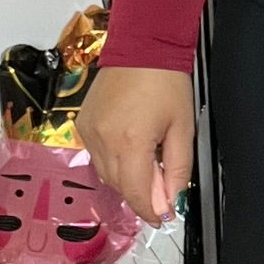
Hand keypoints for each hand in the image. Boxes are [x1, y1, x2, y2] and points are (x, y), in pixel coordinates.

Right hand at [75, 66, 195, 228]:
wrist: (141, 46)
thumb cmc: (166, 82)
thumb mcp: (182, 128)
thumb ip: (177, 169)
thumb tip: (171, 201)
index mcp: (131, 143)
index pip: (137, 194)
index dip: (151, 211)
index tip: (163, 217)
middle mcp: (103, 141)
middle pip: (120, 187)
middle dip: (142, 192)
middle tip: (162, 182)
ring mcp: (88, 132)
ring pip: (106, 173)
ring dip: (127, 176)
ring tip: (147, 156)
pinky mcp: (81, 124)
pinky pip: (96, 155)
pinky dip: (112, 159)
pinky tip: (128, 144)